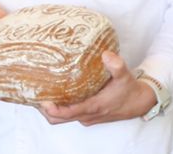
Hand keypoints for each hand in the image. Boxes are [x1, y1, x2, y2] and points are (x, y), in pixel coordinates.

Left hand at [37, 51, 155, 125]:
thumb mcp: (125, 76)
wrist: (139, 103)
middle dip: (44, 110)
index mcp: (93, 107)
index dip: (52, 109)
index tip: (41, 99)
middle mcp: (87, 115)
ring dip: (50, 110)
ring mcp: (86, 117)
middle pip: (58, 119)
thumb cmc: (129, 90)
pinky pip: (68, 115)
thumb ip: (116, 65)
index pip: (67, 113)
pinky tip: (54, 94)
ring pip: (61, 119)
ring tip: (39, 92)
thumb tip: (106, 54)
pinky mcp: (87, 115)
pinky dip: (58, 109)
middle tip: (33, 93)